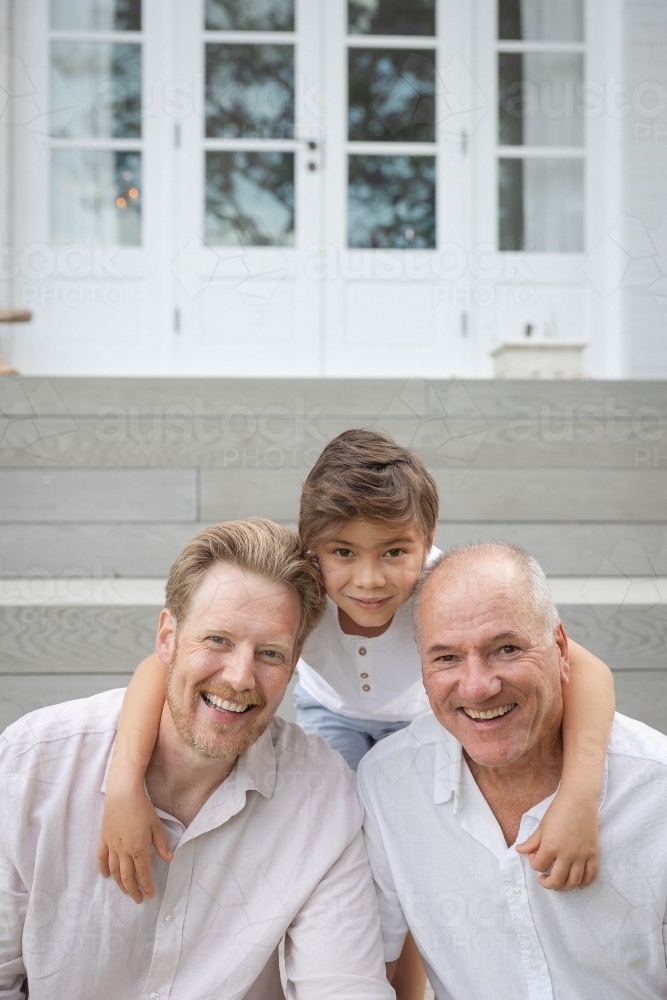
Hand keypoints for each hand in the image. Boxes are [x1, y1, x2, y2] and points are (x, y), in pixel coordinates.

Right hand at [97, 789, 172, 903]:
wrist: (122, 793)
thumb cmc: (142, 807)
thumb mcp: (156, 825)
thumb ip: (161, 844)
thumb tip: (169, 859)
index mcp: (138, 849)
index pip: (143, 873)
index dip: (147, 886)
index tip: (150, 895)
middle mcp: (123, 851)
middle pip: (127, 877)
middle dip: (133, 890)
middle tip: (138, 899)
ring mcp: (111, 846)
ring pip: (114, 871)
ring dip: (119, 884)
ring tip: (125, 891)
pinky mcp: (103, 839)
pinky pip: (101, 858)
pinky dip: (103, 868)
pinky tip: (106, 876)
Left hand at [516, 794, 598, 890]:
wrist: (579, 799)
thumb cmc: (558, 810)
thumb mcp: (542, 826)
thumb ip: (532, 842)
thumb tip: (519, 851)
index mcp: (551, 846)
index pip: (539, 866)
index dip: (534, 864)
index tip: (535, 856)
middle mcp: (567, 854)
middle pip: (557, 881)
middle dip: (547, 883)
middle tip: (543, 879)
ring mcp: (582, 856)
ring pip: (573, 882)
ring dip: (564, 887)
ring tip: (558, 882)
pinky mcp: (593, 854)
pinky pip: (591, 876)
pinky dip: (584, 883)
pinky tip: (577, 884)